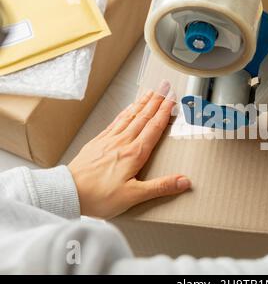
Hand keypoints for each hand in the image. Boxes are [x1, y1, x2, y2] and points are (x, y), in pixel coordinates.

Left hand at [68, 82, 190, 218]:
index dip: (165, 111)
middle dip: (156, 100)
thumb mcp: (134, 196)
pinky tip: (128, 109)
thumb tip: (184, 181)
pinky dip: (125, 112)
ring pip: (130, 116)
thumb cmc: (98, 196)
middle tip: (165, 87)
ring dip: (142, 103)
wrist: (68, 193)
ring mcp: (109, 140)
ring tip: (150, 92)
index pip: (154, 127)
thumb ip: (161, 186)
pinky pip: (116, 121)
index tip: (173, 99)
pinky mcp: (98, 142)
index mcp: (134, 153)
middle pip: (143, 116)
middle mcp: (123, 142)